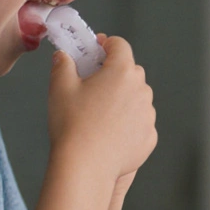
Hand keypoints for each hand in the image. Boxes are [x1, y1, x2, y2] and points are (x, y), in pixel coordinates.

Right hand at [48, 35, 156, 179]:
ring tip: (99, 112)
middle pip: (131, 71)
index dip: (107, 43)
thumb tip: (63, 56)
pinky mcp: (149, 136)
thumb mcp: (60, 87)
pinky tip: (109, 132)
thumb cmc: (72, 124)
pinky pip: (140, 122)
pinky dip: (128, 123)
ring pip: (137, 98)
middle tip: (93, 82)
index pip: (120, 45)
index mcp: (122, 72)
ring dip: (123, 98)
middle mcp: (142, 90)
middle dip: (114, 72)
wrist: (85, 165)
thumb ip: (63, 64)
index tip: (97, 48)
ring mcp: (148, 114)